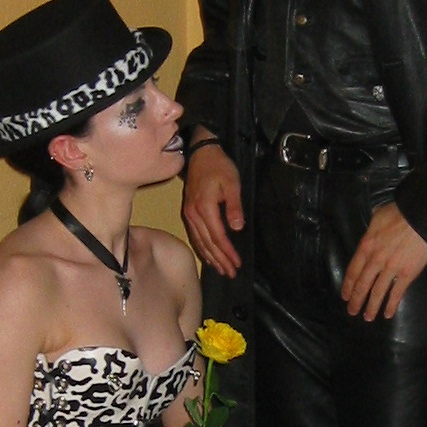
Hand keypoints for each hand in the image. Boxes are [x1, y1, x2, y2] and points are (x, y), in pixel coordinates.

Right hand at [182, 143, 243, 276]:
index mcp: (204, 207)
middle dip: (220, 260)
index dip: (227, 252)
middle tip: (230, 273)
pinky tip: (208, 256)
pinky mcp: (188, 212)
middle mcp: (193, 214)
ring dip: (210, 258)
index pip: (217, 236)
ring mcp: (189, 214)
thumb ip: (234, 206)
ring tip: (221, 270)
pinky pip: (195, 235)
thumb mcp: (232, 183)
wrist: (201, 152)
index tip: (237, 263)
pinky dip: (202, 248)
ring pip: (199, 242)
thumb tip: (237, 227)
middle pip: (207, 243)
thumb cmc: (219, 166)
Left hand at [341, 202, 426, 319]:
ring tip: (368, 317)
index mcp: (366, 246)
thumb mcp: (378, 216)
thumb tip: (369, 234)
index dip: (348, 286)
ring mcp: (391, 269)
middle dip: (356, 301)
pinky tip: (388, 314)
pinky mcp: (407, 274)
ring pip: (377, 292)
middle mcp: (375, 260)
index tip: (345, 296)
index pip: (353, 270)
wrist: (422, 217)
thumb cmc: (401, 213)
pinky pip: (396, 293)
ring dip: (371, 307)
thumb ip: (371, 229)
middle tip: (352, 312)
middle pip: (362, 285)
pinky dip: (391, 305)